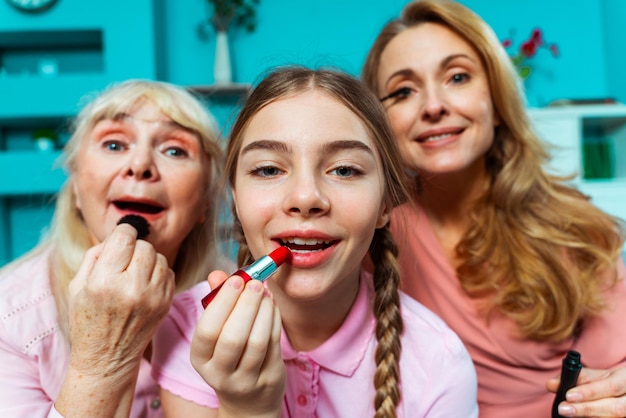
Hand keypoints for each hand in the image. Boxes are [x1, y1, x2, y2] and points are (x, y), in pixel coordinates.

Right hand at [67, 223, 174, 377]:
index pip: (125, 238)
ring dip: (148, 260)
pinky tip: (144, 284)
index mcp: (105, 282)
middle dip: (134, 248)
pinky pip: (169, 273)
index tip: (121, 238)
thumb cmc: (87, 321)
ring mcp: (153, 298)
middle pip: (144, 246)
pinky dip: (158, 273)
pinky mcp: (166, 304)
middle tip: (124, 262)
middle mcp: (132, 289)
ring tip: (134, 274)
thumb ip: (95, 255)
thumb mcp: (77, 287)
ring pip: (160, 257)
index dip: (123, 232)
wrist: (107, 359)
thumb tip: (118, 234)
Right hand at [191, 271, 283, 417]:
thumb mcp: (216, 335)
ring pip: (257, 342)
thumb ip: (216, 302)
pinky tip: (272, 304)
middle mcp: (220, 373)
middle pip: (232, 338)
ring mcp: (246, 379)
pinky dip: (275, 319)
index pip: (207, 331)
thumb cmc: (229, 356)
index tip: (236, 279)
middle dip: (246, 305)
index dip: (222, 303)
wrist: (248, 402)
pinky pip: (274, 344)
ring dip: (263, 311)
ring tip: (265, 292)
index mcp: (200, 359)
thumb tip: (217, 274)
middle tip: (255, 282)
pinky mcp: (269, 378)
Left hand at [547, 366, 625, 416]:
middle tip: (564, 409)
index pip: (610, 386)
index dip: (590, 392)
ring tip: (569, 413)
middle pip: (614, 408)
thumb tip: (551, 384)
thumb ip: (575, 377)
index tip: (569, 395)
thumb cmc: (612, 381)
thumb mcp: (598, 375)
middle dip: (586, 409)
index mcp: (625, 380)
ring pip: (612, 417)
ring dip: (588, 416)